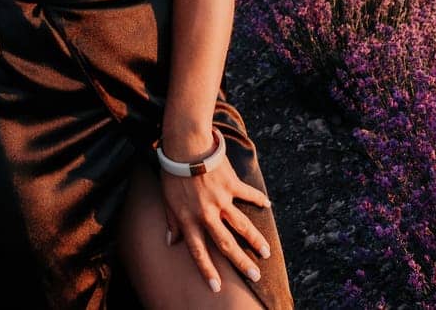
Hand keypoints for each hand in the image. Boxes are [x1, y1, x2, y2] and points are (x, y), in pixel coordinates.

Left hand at [158, 139, 272, 293]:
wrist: (185, 146)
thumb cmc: (172, 174)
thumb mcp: (167, 201)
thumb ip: (172, 222)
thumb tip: (170, 241)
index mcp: (190, 220)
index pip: (199, 252)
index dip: (208, 271)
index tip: (217, 288)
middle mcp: (207, 214)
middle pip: (226, 244)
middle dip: (241, 263)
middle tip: (255, 276)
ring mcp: (221, 200)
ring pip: (242, 225)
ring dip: (255, 240)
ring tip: (266, 253)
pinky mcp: (232, 184)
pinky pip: (248, 195)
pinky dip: (258, 200)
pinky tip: (268, 205)